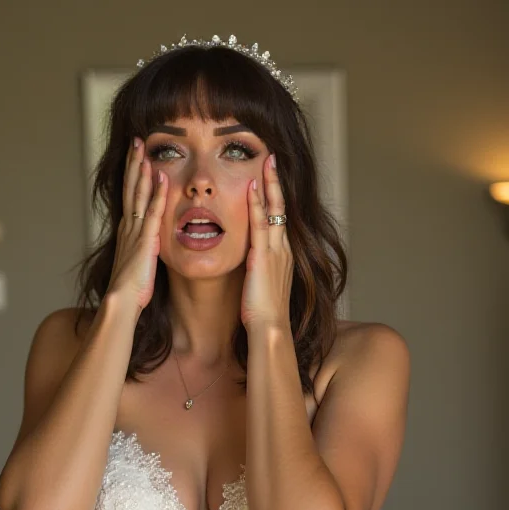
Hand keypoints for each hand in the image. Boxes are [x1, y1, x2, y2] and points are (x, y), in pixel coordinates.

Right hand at [108, 137, 167, 310]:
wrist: (122, 302)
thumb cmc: (131, 290)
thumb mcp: (136, 264)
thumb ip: (142, 250)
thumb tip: (148, 246)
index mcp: (127, 231)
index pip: (130, 196)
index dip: (132, 175)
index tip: (136, 156)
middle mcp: (128, 227)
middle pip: (131, 188)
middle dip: (133, 163)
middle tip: (136, 140)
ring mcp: (135, 232)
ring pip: (138, 194)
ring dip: (141, 170)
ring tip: (143, 148)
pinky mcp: (145, 241)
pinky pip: (152, 213)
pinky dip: (157, 194)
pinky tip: (161, 177)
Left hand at [240, 154, 293, 331]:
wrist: (269, 328)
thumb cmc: (263, 314)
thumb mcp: (261, 286)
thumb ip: (257, 271)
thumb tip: (249, 265)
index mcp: (282, 256)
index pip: (279, 219)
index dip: (274, 198)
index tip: (269, 178)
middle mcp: (282, 249)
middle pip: (281, 208)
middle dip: (276, 182)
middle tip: (272, 158)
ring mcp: (275, 251)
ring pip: (274, 210)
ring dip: (269, 185)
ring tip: (266, 162)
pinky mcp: (263, 257)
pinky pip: (260, 224)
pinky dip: (257, 205)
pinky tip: (252, 188)